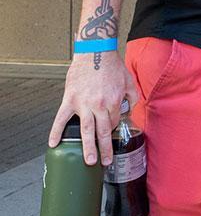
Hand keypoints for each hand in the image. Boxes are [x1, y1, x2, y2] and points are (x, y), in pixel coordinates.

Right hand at [48, 51, 137, 165]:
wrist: (95, 52)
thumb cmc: (112, 66)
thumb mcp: (129, 81)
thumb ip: (132, 97)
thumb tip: (130, 110)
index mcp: (113, 102)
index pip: (113, 123)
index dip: (113, 128)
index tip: (110, 131)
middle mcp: (98, 106)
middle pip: (102, 132)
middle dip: (104, 149)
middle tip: (106, 163)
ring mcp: (83, 104)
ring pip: (85, 131)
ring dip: (87, 148)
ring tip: (89, 162)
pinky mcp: (69, 100)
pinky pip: (60, 119)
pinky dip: (55, 132)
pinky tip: (53, 144)